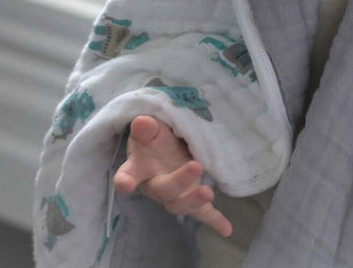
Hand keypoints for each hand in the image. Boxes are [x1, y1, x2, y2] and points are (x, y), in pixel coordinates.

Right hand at [113, 115, 232, 237]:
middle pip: (164, 189)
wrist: (166, 148)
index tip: (125, 185)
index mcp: (139, 168)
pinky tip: (226, 230)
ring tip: (208, 192)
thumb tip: (141, 122)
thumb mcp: (151, 128)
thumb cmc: (154, 139)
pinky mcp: (191, 197)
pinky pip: (202, 212)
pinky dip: (214, 220)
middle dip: (179, 181)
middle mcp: (154, 185)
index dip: (126, 181)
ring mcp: (175, 194)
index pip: (128, 174)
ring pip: (180, 204)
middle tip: (195, 166)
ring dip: (194, 200)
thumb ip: (146, 128)